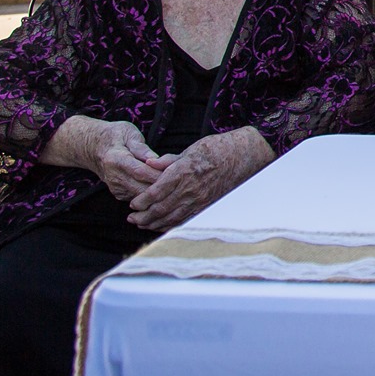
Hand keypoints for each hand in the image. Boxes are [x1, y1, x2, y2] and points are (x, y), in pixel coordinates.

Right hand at [42, 117, 168, 201]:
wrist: (93, 148)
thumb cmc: (115, 136)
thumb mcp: (128, 133)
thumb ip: (141, 147)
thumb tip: (155, 159)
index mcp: (116, 160)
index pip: (141, 172)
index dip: (159, 174)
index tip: (177, 173)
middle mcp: (114, 177)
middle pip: (142, 188)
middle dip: (163, 186)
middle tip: (181, 181)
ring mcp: (116, 188)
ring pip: (142, 196)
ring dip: (158, 192)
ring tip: (175, 184)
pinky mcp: (119, 194)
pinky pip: (139, 198)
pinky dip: (152, 195)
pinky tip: (164, 187)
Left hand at [128, 127, 273, 230]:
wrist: (243, 156)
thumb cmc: (217, 149)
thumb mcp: (190, 149)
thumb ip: (168, 160)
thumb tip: (149, 162)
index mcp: (183, 172)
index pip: (155, 192)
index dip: (141, 200)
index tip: (132, 203)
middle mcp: (190, 189)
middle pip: (160, 209)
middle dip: (143, 216)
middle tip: (132, 218)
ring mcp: (200, 199)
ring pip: (171, 217)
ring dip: (154, 223)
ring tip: (142, 224)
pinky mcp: (207, 205)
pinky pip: (185, 220)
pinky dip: (171, 225)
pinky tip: (162, 226)